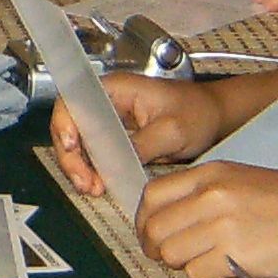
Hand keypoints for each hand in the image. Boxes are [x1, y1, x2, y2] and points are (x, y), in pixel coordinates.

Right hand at [46, 74, 223, 194]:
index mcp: (116, 88)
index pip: (73, 101)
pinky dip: (93, 172)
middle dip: (72, 157)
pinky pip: (94, 155)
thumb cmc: (198, 112)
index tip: (71, 147)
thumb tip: (115, 163)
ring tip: (93, 188)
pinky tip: (99, 185)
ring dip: (81, 168)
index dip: (64, 124)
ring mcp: (109, 121)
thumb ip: (142, 145)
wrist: (214, 119)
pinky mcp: (115, 139)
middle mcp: (106, 102)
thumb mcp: (172, 130)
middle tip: (85, 181)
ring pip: (79, 145)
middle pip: (70, 127)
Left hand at [137, 162, 277, 277]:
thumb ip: (207, 191)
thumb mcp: (245, 178)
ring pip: (171, 253)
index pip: (153, 195)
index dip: (145, 219)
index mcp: (212, 173)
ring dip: (179, 263)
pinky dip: (203, 275)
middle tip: (167, 257)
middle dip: (155, 247)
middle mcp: (211, 197)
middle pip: (155, 228)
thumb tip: (174, 213)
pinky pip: (196, 272)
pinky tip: (222, 268)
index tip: (150, 232)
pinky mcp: (235, 256)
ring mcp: (221, 226)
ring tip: (200, 261)